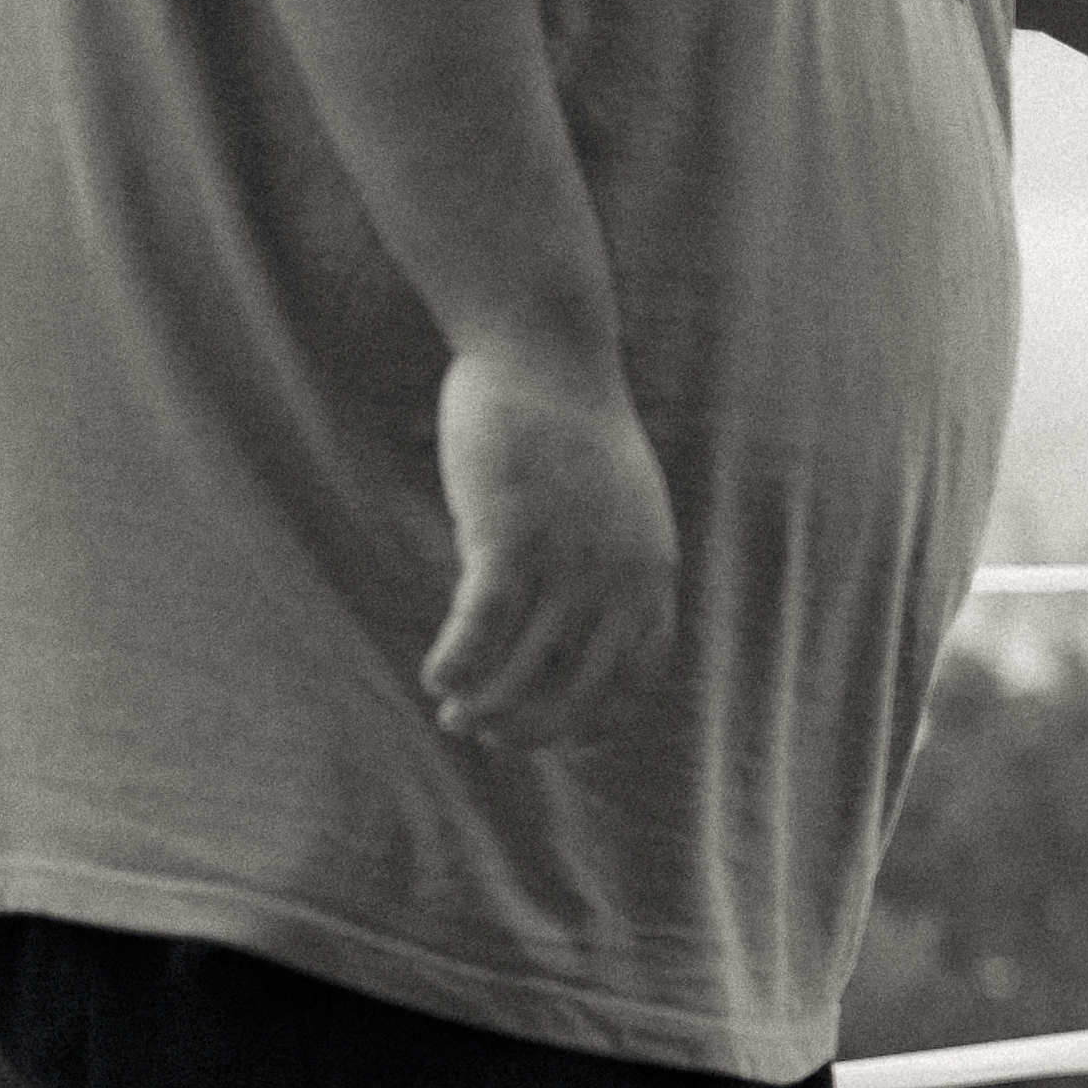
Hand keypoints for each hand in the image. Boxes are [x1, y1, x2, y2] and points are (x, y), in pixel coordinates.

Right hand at [420, 348, 679, 747]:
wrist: (546, 352)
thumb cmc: (572, 426)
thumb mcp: (618, 503)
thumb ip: (611, 560)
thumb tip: (580, 614)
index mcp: (652, 573)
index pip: (638, 680)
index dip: (594, 720)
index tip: (556, 735)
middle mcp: (619, 578)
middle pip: (579, 692)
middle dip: (531, 728)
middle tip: (486, 734)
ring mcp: (567, 561)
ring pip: (524, 671)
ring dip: (483, 705)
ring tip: (452, 711)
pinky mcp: (509, 538)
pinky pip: (481, 630)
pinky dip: (456, 664)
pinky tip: (435, 675)